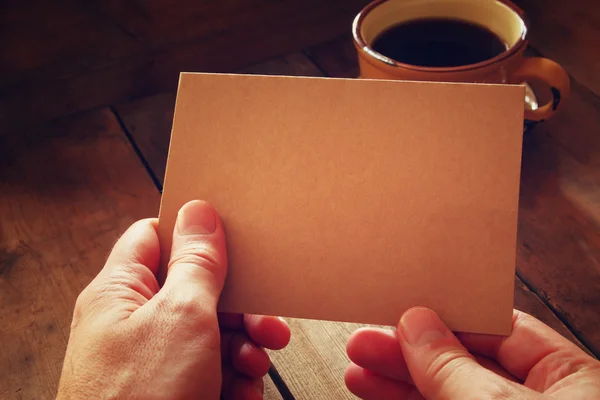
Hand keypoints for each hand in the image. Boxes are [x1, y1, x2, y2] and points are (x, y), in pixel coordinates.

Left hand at [57, 200, 290, 399]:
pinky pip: (212, 370)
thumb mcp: (181, 316)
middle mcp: (134, 323)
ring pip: (211, 333)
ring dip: (243, 347)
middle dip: (238, 306)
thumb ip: (195, 262)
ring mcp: (153, 361)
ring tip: (253, 364)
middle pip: (196, 290)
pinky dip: (234, 378)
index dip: (193, 232)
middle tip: (266, 319)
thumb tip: (199, 210)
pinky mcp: (172, 391)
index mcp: (120, 292)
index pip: (155, 237)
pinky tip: (242, 391)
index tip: (233, 235)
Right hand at [345, 307, 599, 398]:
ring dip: (397, 382)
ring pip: (447, 394)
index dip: (446, 317)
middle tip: (362, 340)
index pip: (499, 330)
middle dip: (408, 352)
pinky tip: (377, 394)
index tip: (403, 309)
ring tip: (356, 369)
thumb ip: (455, 369)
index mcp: (573, 381)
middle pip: (464, 363)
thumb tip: (417, 324)